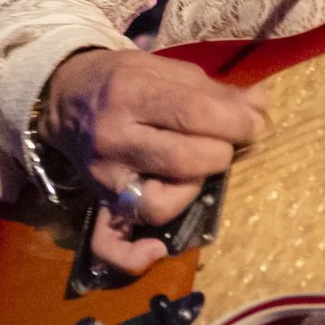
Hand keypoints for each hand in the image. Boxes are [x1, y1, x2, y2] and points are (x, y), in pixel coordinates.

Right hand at [44, 48, 266, 275]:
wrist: (65, 97)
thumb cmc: (124, 80)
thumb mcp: (164, 69)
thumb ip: (212, 91)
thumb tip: (259, 106)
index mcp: (131, 93)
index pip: (193, 113)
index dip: (236, 123)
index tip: (256, 124)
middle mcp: (114, 137)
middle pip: (182, 159)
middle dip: (221, 153)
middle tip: (227, 143)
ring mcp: (105, 176)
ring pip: (159, 204)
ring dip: (194, 190)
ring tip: (198, 170)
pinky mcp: (99, 203)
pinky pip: (110, 244)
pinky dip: (136, 255)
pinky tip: (159, 247)